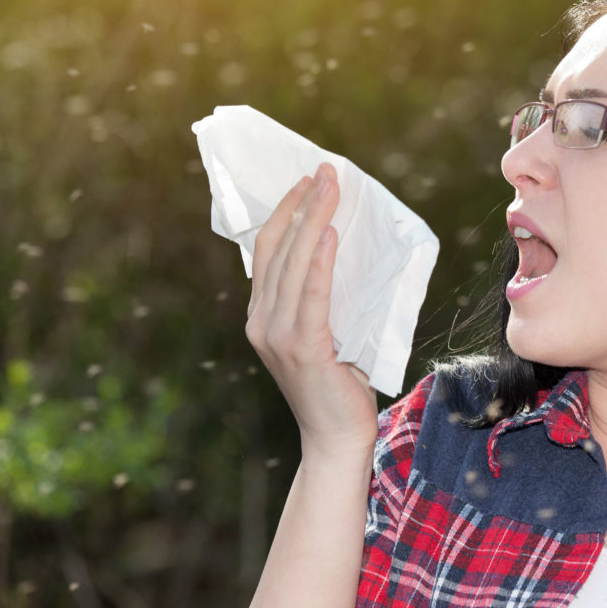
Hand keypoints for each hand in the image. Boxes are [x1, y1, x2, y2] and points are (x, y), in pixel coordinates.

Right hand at [245, 163, 378, 461]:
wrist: (338, 437)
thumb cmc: (339, 383)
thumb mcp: (325, 332)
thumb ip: (321, 298)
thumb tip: (344, 249)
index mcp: (262, 315)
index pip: (268, 251)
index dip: (285, 211)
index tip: (307, 181)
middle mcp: (261, 322)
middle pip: (278, 249)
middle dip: (302, 204)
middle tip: (325, 170)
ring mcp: (277, 335)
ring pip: (293, 265)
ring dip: (313, 219)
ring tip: (331, 187)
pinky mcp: (301, 348)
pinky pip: (311, 295)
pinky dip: (319, 262)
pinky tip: (328, 233)